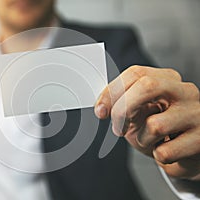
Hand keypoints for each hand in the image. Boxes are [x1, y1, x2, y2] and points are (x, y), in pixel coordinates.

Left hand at [94, 65, 199, 179]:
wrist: (188, 151)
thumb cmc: (161, 128)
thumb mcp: (139, 111)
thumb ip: (122, 102)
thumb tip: (101, 106)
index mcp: (167, 79)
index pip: (136, 73)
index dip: (112, 92)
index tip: (100, 110)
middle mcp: (185, 92)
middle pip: (146, 86)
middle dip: (123, 109)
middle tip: (118, 127)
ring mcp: (196, 114)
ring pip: (155, 124)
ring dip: (142, 140)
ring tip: (149, 141)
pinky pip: (165, 151)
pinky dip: (157, 156)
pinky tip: (165, 151)